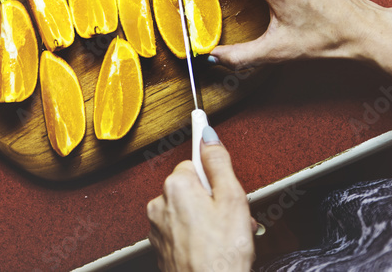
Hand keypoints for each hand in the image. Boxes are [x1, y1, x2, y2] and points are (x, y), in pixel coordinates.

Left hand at [147, 128, 253, 271]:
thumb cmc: (222, 255)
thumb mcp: (232, 200)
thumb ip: (219, 164)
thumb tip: (209, 137)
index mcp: (176, 186)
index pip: (195, 164)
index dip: (215, 176)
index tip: (206, 141)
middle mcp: (160, 203)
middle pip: (192, 188)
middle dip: (213, 200)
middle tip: (233, 218)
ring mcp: (158, 228)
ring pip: (187, 211)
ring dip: (207, 220)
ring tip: (227, 238)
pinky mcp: (161, 248)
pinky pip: (181, 231)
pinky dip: (197, 236)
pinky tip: (214, 248)